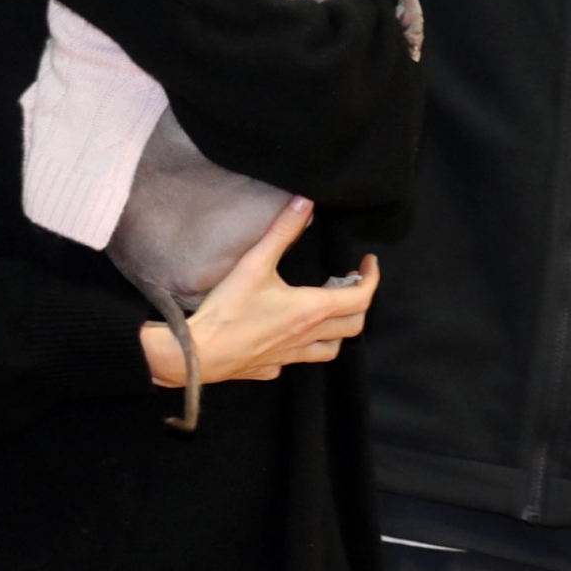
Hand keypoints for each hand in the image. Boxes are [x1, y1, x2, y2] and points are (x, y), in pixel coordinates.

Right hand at [139, 197, 378, 386]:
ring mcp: (290, 356)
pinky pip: (297, 360)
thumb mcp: (255, 263)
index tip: (368, 263)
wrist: (198, 353)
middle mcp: (307, 336)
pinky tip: (289, 336)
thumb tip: (305, 202)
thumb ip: (282, 231)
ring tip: (327, 311)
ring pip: (330, 350)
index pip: (360, 298)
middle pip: (353, 325)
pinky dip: (303, 347)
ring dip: (337, 330)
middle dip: (359, 303)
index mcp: (311, 310)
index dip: (371, 279)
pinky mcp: (270, 368)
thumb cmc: (229, 309)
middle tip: (348, 283)